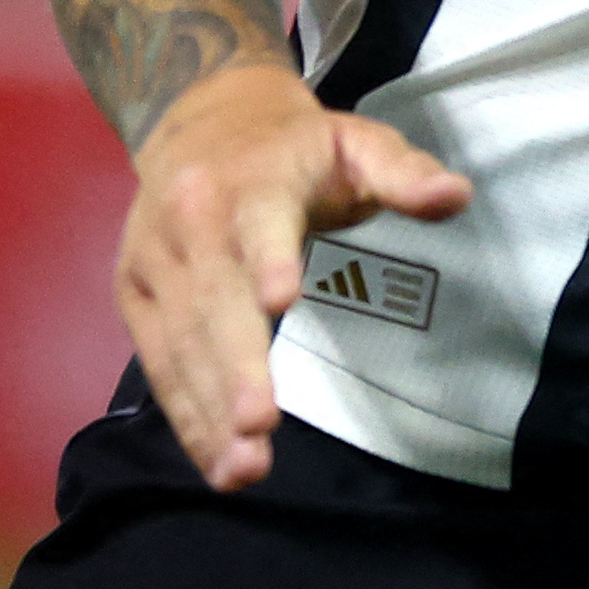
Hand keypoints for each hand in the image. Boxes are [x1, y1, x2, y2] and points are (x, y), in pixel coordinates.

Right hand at [112, 59, 467, 490]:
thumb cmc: (293, 148)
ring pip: (181, 339)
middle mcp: (192, 217)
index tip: (281, 302)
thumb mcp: (355, 141)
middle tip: (259, 428)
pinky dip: (185, 414)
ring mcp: (153, 258)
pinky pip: (158, 361)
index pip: (259, 220)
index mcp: (252, 179)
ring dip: (208, 408)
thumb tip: (455, 196)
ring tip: (243, 468)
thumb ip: (403, 172)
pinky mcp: (133, 293)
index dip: (268, 257)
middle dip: (235, 365)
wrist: (196, 121)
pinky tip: (215, 460)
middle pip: (213, 296)